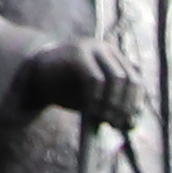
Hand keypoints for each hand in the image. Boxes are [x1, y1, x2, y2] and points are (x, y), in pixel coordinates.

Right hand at [13, 35, 143, 130]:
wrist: (35, 77)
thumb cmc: (67, 90)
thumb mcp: (95, 101)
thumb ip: (113, 108)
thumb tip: (132, 124)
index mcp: (115, 58)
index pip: (136, 81)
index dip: (135, 104)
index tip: (128, 124)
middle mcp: (107, 50)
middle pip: (130, 79)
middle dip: (126, 105)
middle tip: (115, 124)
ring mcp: (93, 48)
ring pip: (117, 78)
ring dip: (113, 103)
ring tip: (102, 119)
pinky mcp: (78, 53)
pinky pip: (96, 79)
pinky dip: (97, 99)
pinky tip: (90, 111)